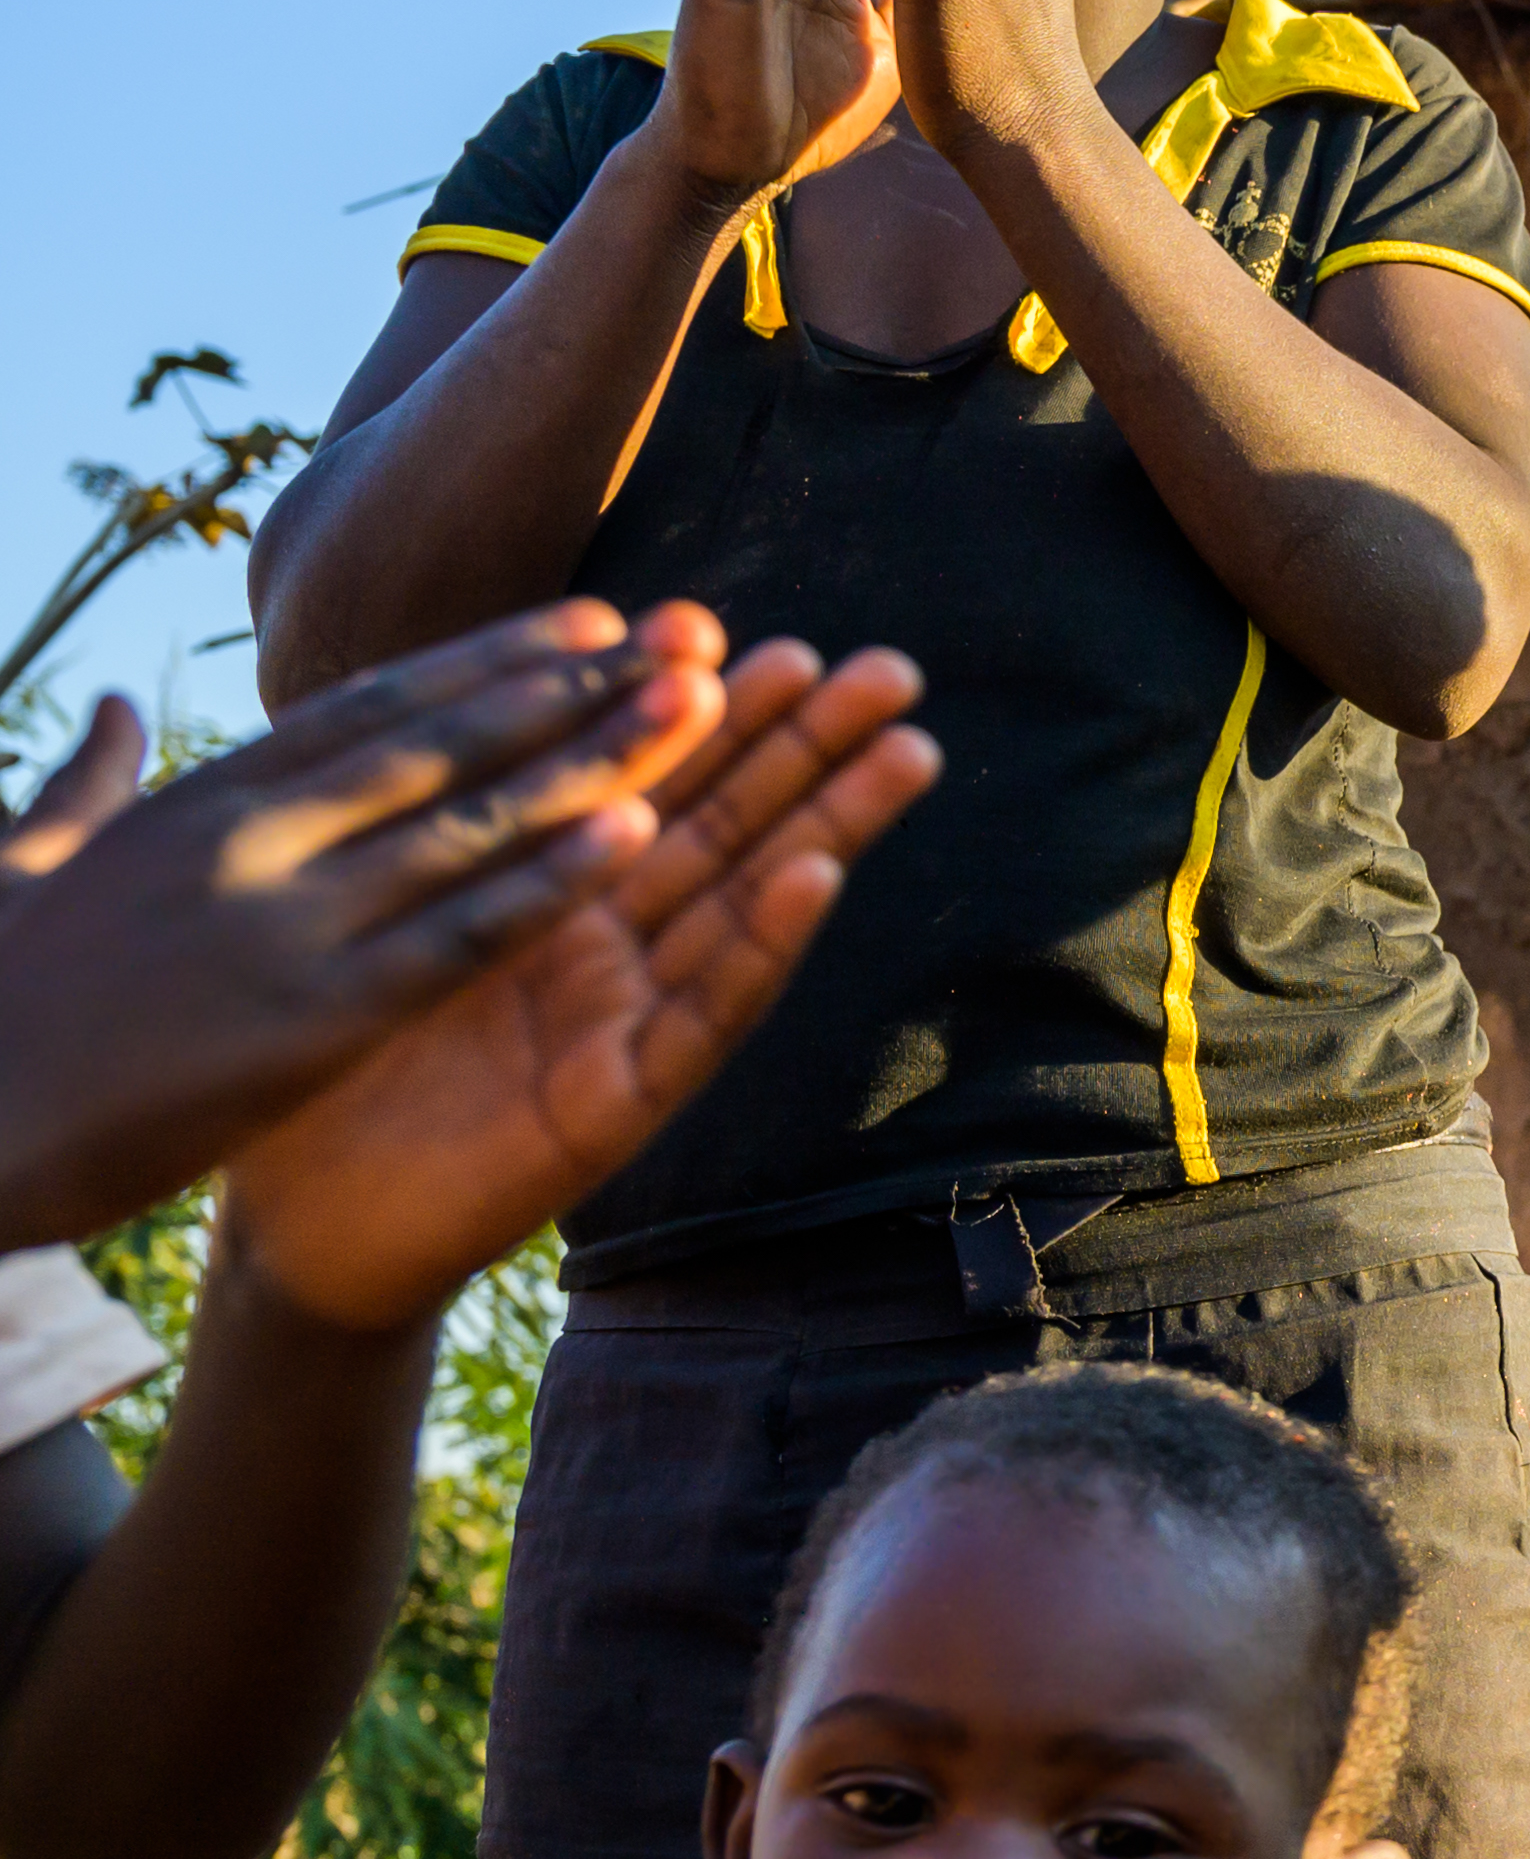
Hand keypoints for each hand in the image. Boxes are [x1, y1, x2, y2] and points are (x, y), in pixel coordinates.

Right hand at [0, 605, 730, 1244]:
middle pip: (445, 743)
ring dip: (593, 761)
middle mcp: (251, 839)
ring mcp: (284, 924)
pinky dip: (549, 883)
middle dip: (574, 689)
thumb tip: (118, 706)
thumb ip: (88, 781)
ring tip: (696, 707)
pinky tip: (637, 837)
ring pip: (472, 824)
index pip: (373, 707)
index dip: (492, 658)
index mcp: (198, 800)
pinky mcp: (311, 1019)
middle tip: (686, 639)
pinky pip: (459, 938)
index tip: (591, 619)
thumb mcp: (29, 864)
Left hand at [220, 640, 938, 1332]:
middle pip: (727, 828)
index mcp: (548, 893)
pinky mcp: (617, 1105)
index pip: (645, 782)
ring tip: (908, 749)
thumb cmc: (323, 1068)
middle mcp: (606, 950)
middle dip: (810, 748)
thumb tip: (475, 692)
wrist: (292, 1229)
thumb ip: (444, 822)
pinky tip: (814, 876)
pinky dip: (761, 944)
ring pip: (744, 905)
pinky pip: (701, 1018)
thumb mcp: (383, 915)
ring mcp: (622, 1024)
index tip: (742, 628)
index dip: (701, 709)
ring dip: (832, 826)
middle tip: (890, 670)